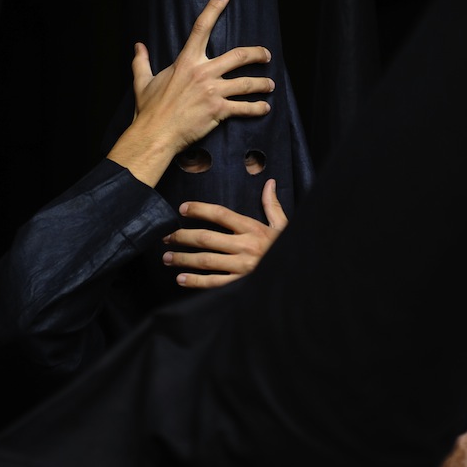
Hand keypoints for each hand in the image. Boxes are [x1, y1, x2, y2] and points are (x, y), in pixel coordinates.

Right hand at [108, 0, 274, 186]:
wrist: (155, 134)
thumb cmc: (149, 110)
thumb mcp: (143, 81)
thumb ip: (141, 62)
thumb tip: (138, 46)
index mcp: (186, 62)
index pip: (201, 28)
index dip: (213, 9)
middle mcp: (203, 73)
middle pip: (238, 56)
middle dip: (257, 54)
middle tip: (267, 55)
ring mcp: (213, 91)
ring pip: (247, 83)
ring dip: (262, 84)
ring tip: (270, 85)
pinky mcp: (218, 111)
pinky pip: (244, 107)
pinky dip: (257, 108)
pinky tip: (265, 108)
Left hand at [163, 178, 286, 288]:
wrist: (300, 275)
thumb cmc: (289, 249)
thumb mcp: (283, 226)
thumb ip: (272, 205)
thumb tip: (269, 183)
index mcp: (253, 229)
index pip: (221, 214)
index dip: (200, 210)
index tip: (183, 208)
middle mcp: (245, 247)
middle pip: (206, 238)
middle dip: (183, 236)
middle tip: (166, 236)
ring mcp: (242, 267)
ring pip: (205, 261)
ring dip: (183, 258)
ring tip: (167, 257)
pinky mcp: (241, 284)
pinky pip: (214, 283)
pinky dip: (196, 282)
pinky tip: (181, 279)